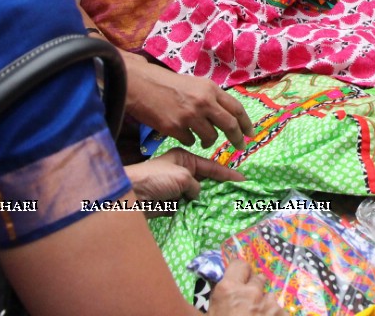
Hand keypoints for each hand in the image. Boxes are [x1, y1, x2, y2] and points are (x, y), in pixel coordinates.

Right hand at [123, 52, 252, 149]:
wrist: (141, 85)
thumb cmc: (167, 84)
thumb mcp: (195, 84)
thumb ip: (211, 97)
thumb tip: (226, 114)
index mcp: (210, 89)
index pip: (236, 108)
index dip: (246, 123)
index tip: (250, 133)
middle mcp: (204, 102)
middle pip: (229, 125)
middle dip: (237, 138)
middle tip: (240, 146)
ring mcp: (190, 116)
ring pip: (210, 137)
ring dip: (208, 141)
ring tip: (203, 140)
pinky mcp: (175, 128)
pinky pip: (190, 141)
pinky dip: (190, 140)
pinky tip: (183, 134)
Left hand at [124, 148, 244, 201]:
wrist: (131, 195)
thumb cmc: (155, 179)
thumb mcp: (181, 176)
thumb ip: (196, 185)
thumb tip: (197, 196)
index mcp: (184, 158)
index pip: (211, 166)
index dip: (227, 173)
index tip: (243, 180)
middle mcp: (182, 172)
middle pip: (206, 181)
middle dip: (220, 188)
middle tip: (238, 195)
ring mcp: (177, 189)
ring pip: (199, 195)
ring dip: (209, 201)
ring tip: (228, 206)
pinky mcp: (171, 204)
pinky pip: (190, 207)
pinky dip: (198, 211)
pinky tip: (210, 215)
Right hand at [207, 261, 283, 315]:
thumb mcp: (209, 315)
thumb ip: (212, 300)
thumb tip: (198, 295)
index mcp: (229, 289)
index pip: (239, 264)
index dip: (239, 272)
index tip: (238, 278)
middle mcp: (251, 291)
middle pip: (257, 278)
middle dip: (254, 286)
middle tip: (248, 300)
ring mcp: (269, 303)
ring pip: (269, 295)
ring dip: (264, 302)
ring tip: (257, 313)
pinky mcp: (282, 313)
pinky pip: (279, 309)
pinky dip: (273, 314)